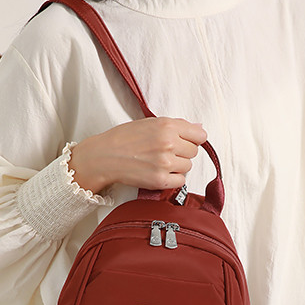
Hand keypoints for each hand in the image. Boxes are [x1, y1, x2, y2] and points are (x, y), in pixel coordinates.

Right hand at [68, 117, 207, 192]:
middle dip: (183, 152)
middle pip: (194, 152)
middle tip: (165, 152)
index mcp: (167, 126)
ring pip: (188, 166)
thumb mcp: (150, 123)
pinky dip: (173, 178)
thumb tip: (199, 128)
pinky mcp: (160, 180)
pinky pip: (181, 181)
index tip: (185, 141)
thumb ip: (176, 125)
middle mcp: (169, 143)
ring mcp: (165, 163)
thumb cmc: (123, 138)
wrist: (104, 156)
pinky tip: (159, 172)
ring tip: (159, 162)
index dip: (193, 138)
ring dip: (177, 166)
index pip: (200, 135)